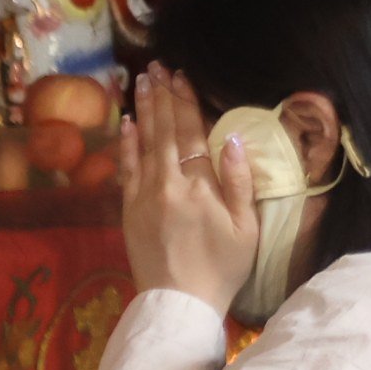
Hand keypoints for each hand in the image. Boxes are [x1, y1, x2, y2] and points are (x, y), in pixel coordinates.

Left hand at [123, 67, 264, 312]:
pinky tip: (125, 124)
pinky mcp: (128, 210)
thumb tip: (234, 138)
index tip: (181, 76)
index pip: (192, 132)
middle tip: (155, 67)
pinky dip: (125, 145)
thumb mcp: (246, 226)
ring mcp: (143, 196)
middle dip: (160, 97)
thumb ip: (239, 180)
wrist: (178, 301)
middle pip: (164, 131)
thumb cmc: (221, 266)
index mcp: (199, 186)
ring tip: (140, 83)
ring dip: (142, 112)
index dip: (185, 102)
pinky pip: (126, 169)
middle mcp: (167, 184)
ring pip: (142, 144)